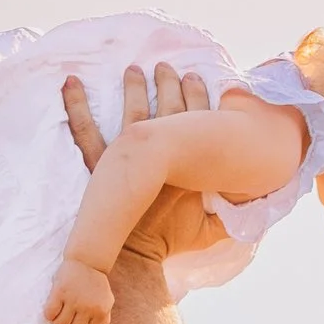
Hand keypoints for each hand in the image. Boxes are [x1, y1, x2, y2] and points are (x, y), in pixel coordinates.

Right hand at [44, 260, 113, 323]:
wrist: (87, 261)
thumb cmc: (96, 284)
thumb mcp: (106, 302)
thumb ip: (103, 321)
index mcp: (100, 311)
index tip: (76, 320)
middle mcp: (88, 308)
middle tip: (67, 317)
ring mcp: (73, 300)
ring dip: (58, 322)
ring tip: (59, 314)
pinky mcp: (59, 292)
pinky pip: (50, 314)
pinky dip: (49, 315)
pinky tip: (52, 309)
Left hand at [62, 64, 227, 263]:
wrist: (134, 256)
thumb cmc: (172, 244)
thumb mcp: (211, 232)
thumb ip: (231, 214)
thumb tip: (252, 200)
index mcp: (189, 163)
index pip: (198, 121)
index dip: (199, 97)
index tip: (197, 77)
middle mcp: (160, 152)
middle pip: (167, 108)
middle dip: (169, 84)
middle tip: (167, 66)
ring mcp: (128, 155)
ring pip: (132, 111)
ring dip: (134, 88)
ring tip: (134, 69)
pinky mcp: (99, 163)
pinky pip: (84, 128)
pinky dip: (76, 104)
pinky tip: (71, 81)